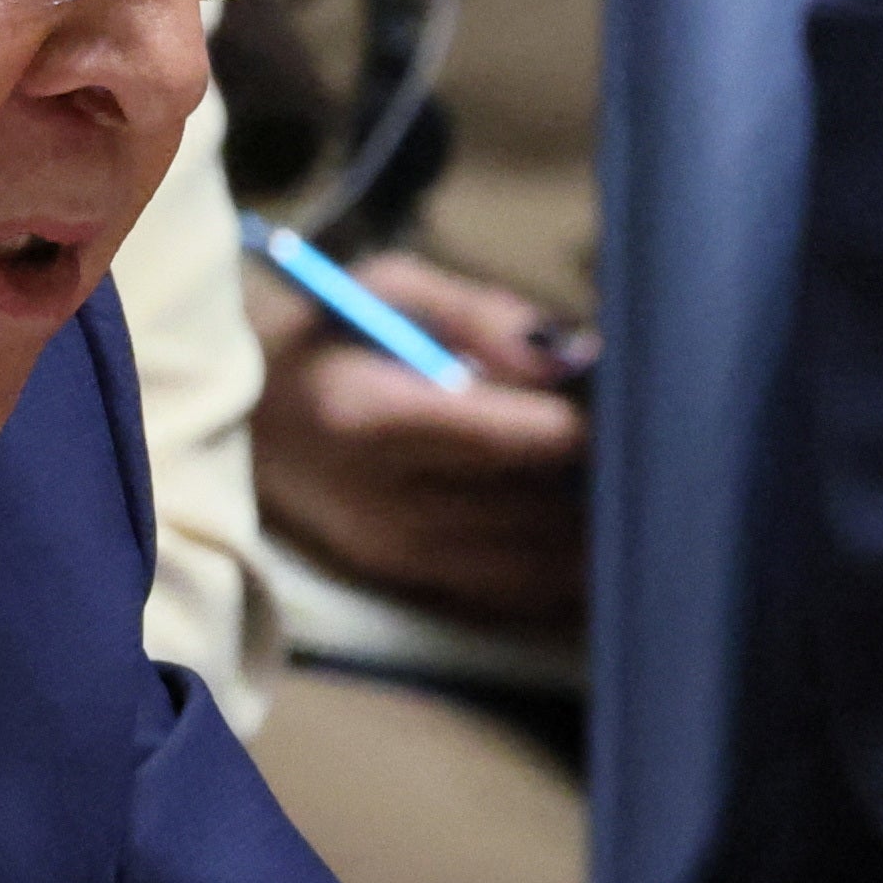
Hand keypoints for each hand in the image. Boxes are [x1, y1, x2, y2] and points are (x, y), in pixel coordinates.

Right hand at [250, 248, 590, 628]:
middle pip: (538, 508)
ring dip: (588, 526)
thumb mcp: (392, 291)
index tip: (620, 397)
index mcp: (372, 418)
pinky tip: (578, 520)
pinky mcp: (410, 586)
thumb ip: (485, 315)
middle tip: (634, 436)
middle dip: (599, 476)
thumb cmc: (330, 340)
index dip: (585, 423)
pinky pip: (517, 591)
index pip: (513, 440)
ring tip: (608, 475)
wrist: (248, 423)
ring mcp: (397, 556)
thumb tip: (579, 354)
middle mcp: (383, 502)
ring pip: (539, 562)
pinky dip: (561, 563)